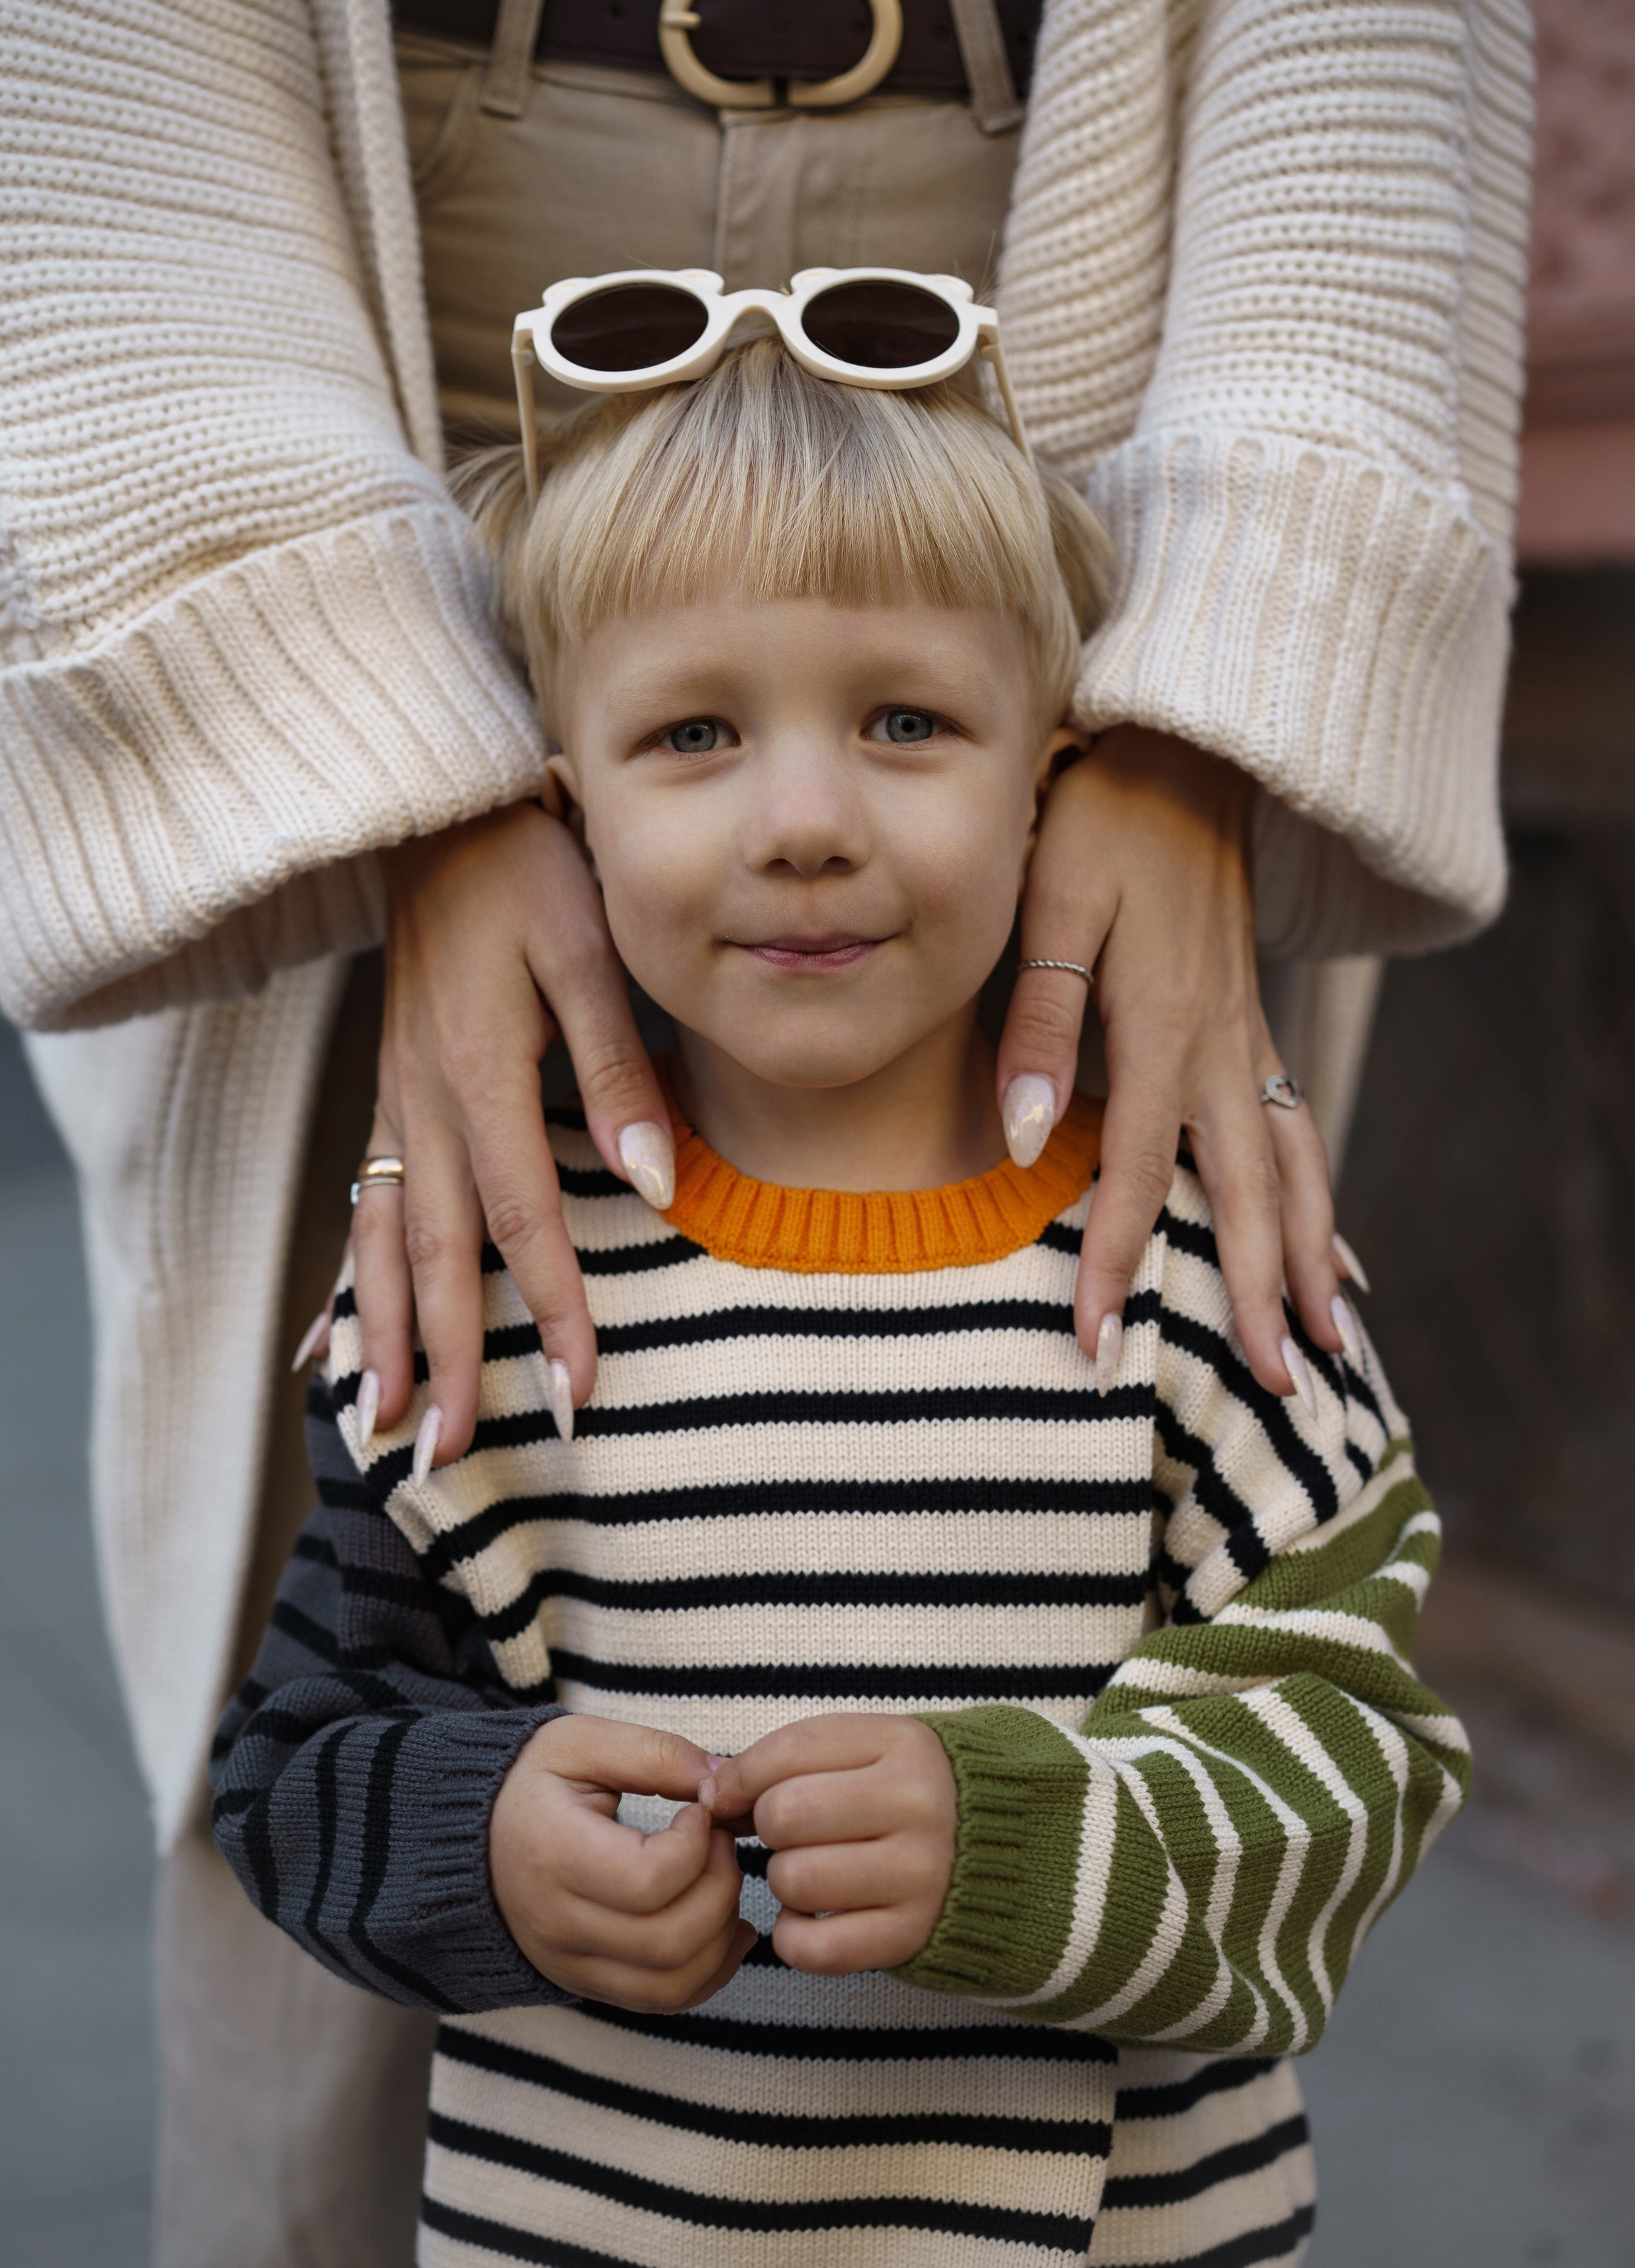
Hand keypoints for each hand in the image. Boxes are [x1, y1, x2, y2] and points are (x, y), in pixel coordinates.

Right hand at [351, 797, 676, 1465]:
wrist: (441, 806)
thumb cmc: (532, 869)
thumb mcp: (590, 950)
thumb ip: (619, 1073)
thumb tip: (659, 1188)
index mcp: (475, 1072)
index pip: (519, 1221)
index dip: (550, 1313)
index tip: (579, 1394)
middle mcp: (420, 1101)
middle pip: (433, 1257)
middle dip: (444, 1362)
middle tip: (448, 1460)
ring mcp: (394, 1100)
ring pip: (382, 1241)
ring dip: (385, 1338)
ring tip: (382, 1428)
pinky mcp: (389, 1093)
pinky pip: (365, 1205)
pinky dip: (356, 1280)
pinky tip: (342, 1339)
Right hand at [490, 1716, 753, 2008]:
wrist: (470, 1838)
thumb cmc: (530, 1784)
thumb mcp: (580, 1742)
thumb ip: (654, 1754)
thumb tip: (723, 1781)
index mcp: (552, 1855)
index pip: (647, 1881)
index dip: (696, 1846)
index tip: (698, 1811)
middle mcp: (557, 1924)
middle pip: (668, 1939)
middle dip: (720, 1888)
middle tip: (720, 1842)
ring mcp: (570, 1963)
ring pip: (672, 1983)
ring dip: (721, 1935)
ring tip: (722, 1881)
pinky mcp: (585, 1983)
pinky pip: (661, 2001)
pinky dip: (708, 1972)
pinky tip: (724, 1928)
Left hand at [706, 1715, 956, 1974]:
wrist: (1002, 1852)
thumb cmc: (905, 1795)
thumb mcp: (865, 1751)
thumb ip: (788, 1759)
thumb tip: (713, 1791)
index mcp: (904, 1745)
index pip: (789, 1751)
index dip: (742, 1776)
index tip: (732, 1794)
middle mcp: (919, 1806)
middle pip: (784, 1815)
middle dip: (769, 1828)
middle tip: (793, 1835)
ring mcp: (922, 1874)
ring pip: (794, 1880)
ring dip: (784, 1881)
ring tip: (812, 1872)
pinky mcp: (912, 1935)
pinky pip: (815, 1947)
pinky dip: (795, 1937)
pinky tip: (814, 1917)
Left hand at [998, 728, 1340, 1397]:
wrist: (1182, 748)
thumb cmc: (1098, 823)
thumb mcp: (1052, 909)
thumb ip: (1040, 1027)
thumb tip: (1029, 1145)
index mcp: (1164, 1032)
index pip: (1142, 1178)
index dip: (1115, 1267)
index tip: (1094, 1346)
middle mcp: (1220, 1048)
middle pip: (1248, 1196)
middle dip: (1256, 1297)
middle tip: (1272, 1390)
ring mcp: (1246, 1036)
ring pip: (1292, 1168)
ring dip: (1310, 1258)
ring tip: (1329, 1342)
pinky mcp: (1251, 1020)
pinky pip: (1298, 1126)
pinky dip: (1320, 1192)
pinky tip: (1332, 1240)